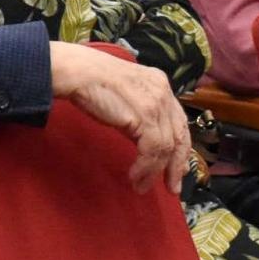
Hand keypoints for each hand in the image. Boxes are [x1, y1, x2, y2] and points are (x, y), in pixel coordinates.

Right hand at [48, 42, 188, 194]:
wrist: (77, 72)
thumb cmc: (92, 82)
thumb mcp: (125, 95)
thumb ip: (141, 114)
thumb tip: (150, 143)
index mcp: (160, 83)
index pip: (179, 122)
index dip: (181, 148)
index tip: (179, 169)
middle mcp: (163, 92)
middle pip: (179, 136)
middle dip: (176, 166)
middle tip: (172, 187)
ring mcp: (156, 104)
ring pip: (165, 147)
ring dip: (154, 172)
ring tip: (142, 186)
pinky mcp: (145, 116)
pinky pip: (152, 151)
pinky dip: (145, 168)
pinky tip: (134, 176)